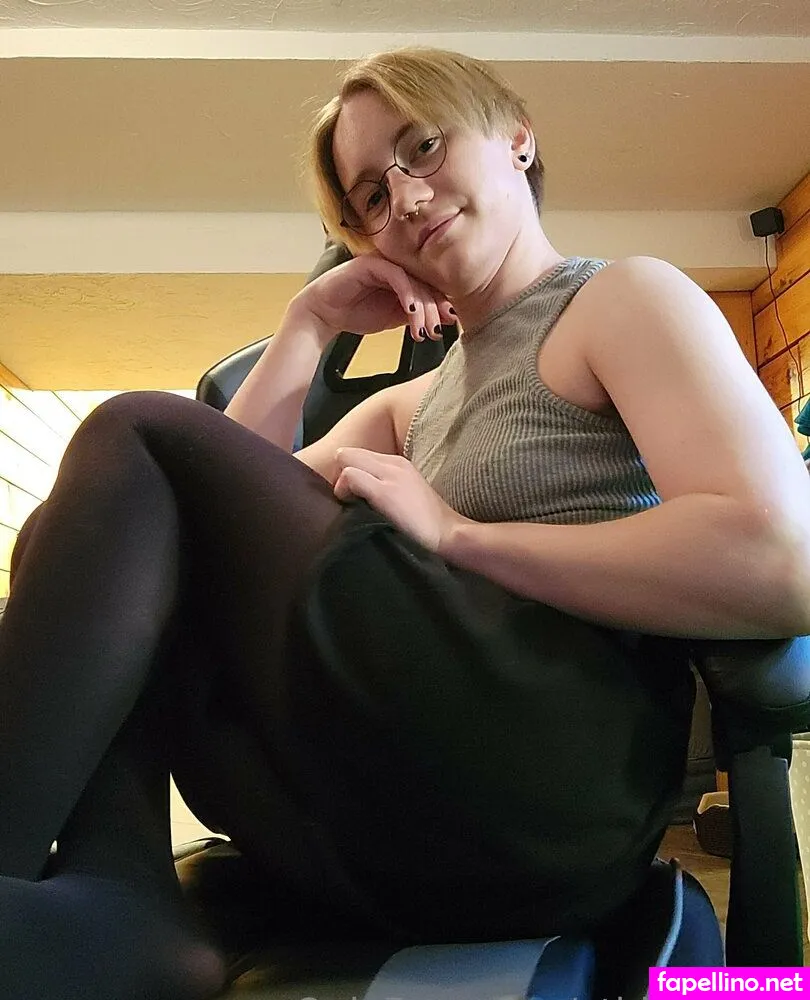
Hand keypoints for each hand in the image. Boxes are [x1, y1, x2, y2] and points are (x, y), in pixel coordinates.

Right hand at [289, 253, 455, 344]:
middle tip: (436, 331)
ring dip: (422, 307)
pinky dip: (407, 294)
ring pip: (414, 281)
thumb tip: (445, 319)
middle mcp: (397, 266)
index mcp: (404, 277)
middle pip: (426, 283)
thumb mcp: (394, 318)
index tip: (450, 324)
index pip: (430, 287)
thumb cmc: (356, 314)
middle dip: (434, 309)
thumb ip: (416, 315)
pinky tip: (411, 311)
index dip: (441, 305)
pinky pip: (397, 276)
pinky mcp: (371, 263)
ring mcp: (384, 262)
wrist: (324, 315)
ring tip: (423, 329)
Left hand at [333, 447, 466, 554]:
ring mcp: (389, 475)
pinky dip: (344, 490)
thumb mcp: (407, 494)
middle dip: (342, 476)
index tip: (353, 496)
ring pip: (346, 460)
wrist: (449, 535)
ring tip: (353, 507)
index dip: (351, 474)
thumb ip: (386, 485)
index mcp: (399, 463)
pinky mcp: (384, 491)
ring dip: (342, 484)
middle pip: (349, 454)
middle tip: (349, 501)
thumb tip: (357, 493)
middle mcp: (393, 464)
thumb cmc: (427, 524)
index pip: (359, 456)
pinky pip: (350, 476)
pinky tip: (353, 509)